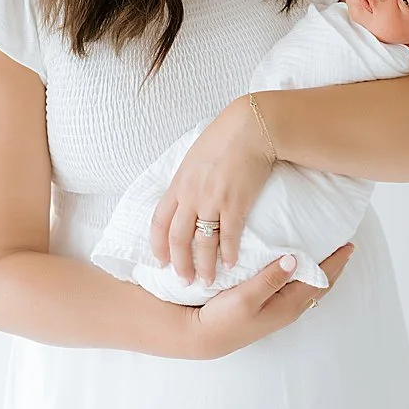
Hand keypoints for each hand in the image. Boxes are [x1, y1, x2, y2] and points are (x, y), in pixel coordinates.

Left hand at [150, 95, 276, 286]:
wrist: (251, 127)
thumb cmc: (226, 137)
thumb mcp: (195, 156)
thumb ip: (189, 178)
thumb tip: (189, 191)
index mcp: (178, 184)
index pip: (159, 222)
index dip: (158, 245)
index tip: (160, 261)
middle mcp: (190, 196)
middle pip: (177, 238)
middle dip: (179, 263)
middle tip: (184, 281)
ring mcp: (212, 201)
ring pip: (201, 242)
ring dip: (204, 265)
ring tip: (207, 281)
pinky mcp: (235, 203)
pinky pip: (229, 235)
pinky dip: (228, 253)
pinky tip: (231, 264)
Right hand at [182, 244, 353, 359]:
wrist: (204, 337)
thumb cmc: (224, 317)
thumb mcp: (246, 296)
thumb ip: (270, 278)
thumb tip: (295, 259)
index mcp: (289, 305)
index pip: (321, 280)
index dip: (335, 262)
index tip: (348, 244)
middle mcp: (290, 309)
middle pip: (322, 284)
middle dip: (335, 266)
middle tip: (346, 247)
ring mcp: (281, 311)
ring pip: (311, 288)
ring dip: (323, 272)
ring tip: (330, 255)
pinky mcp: (271, 309)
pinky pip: (299, 289)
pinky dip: (308, 276)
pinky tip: (302, 269)